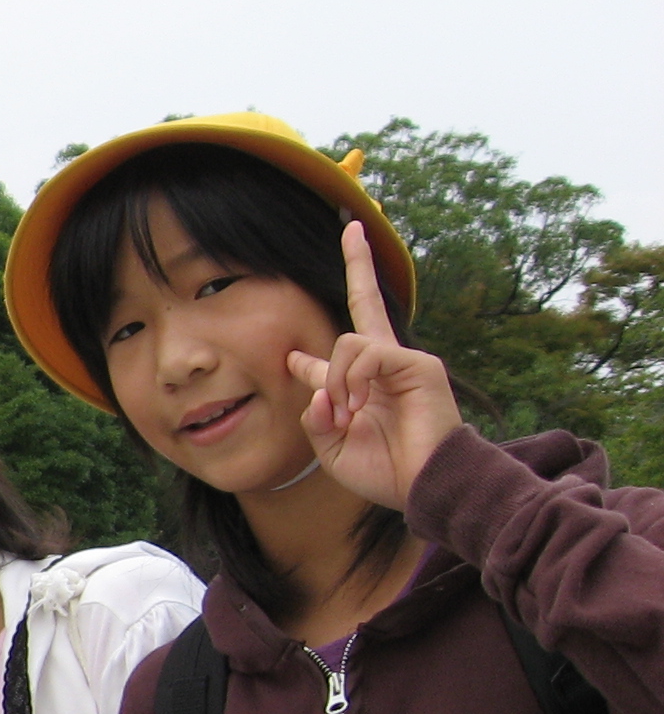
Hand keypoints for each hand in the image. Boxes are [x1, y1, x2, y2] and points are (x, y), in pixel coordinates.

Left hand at [285, 220, 463, 510]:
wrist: (423, 487)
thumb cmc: (385, 472)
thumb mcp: (334, 448)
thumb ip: (316, 417)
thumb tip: (313, 386)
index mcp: (363, 387)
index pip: (339, 358)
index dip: (310, 357)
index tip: (290, 355)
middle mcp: (385, 366)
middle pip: (367, 304)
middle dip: (359, 266)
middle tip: (351, 226)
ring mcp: (404, 361)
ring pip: (348, 343)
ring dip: (336, 381)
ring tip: (345, 415)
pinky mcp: (419, 365)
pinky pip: (368, 354)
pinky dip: (353, 380)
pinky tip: (357, 406)